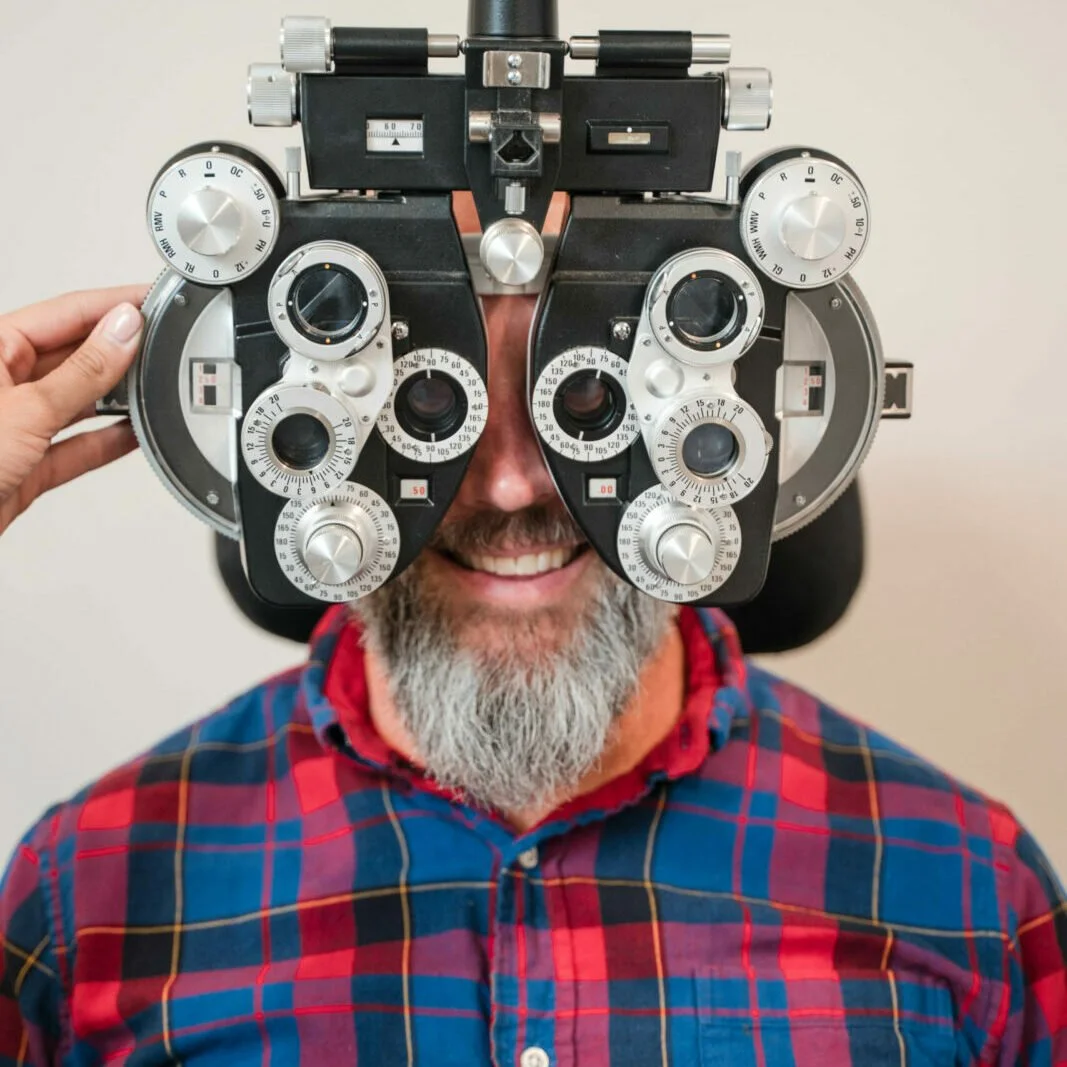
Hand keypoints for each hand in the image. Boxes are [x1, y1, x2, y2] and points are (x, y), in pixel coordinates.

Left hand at [0, 285, 148, 535]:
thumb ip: (83, 372)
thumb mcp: (26, 409)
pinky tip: (135, 433)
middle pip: (76, 355)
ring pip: (80, 400)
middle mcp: (4, 382)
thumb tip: (123, 330)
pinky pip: (79, 445)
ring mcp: (17, 424)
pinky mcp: (29, 464)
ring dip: (118, 398)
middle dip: (120, 352)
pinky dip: (108, 441)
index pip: (65, 313)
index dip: (112, 306)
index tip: (153, 302)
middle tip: (164, 345)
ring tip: (156, 388)